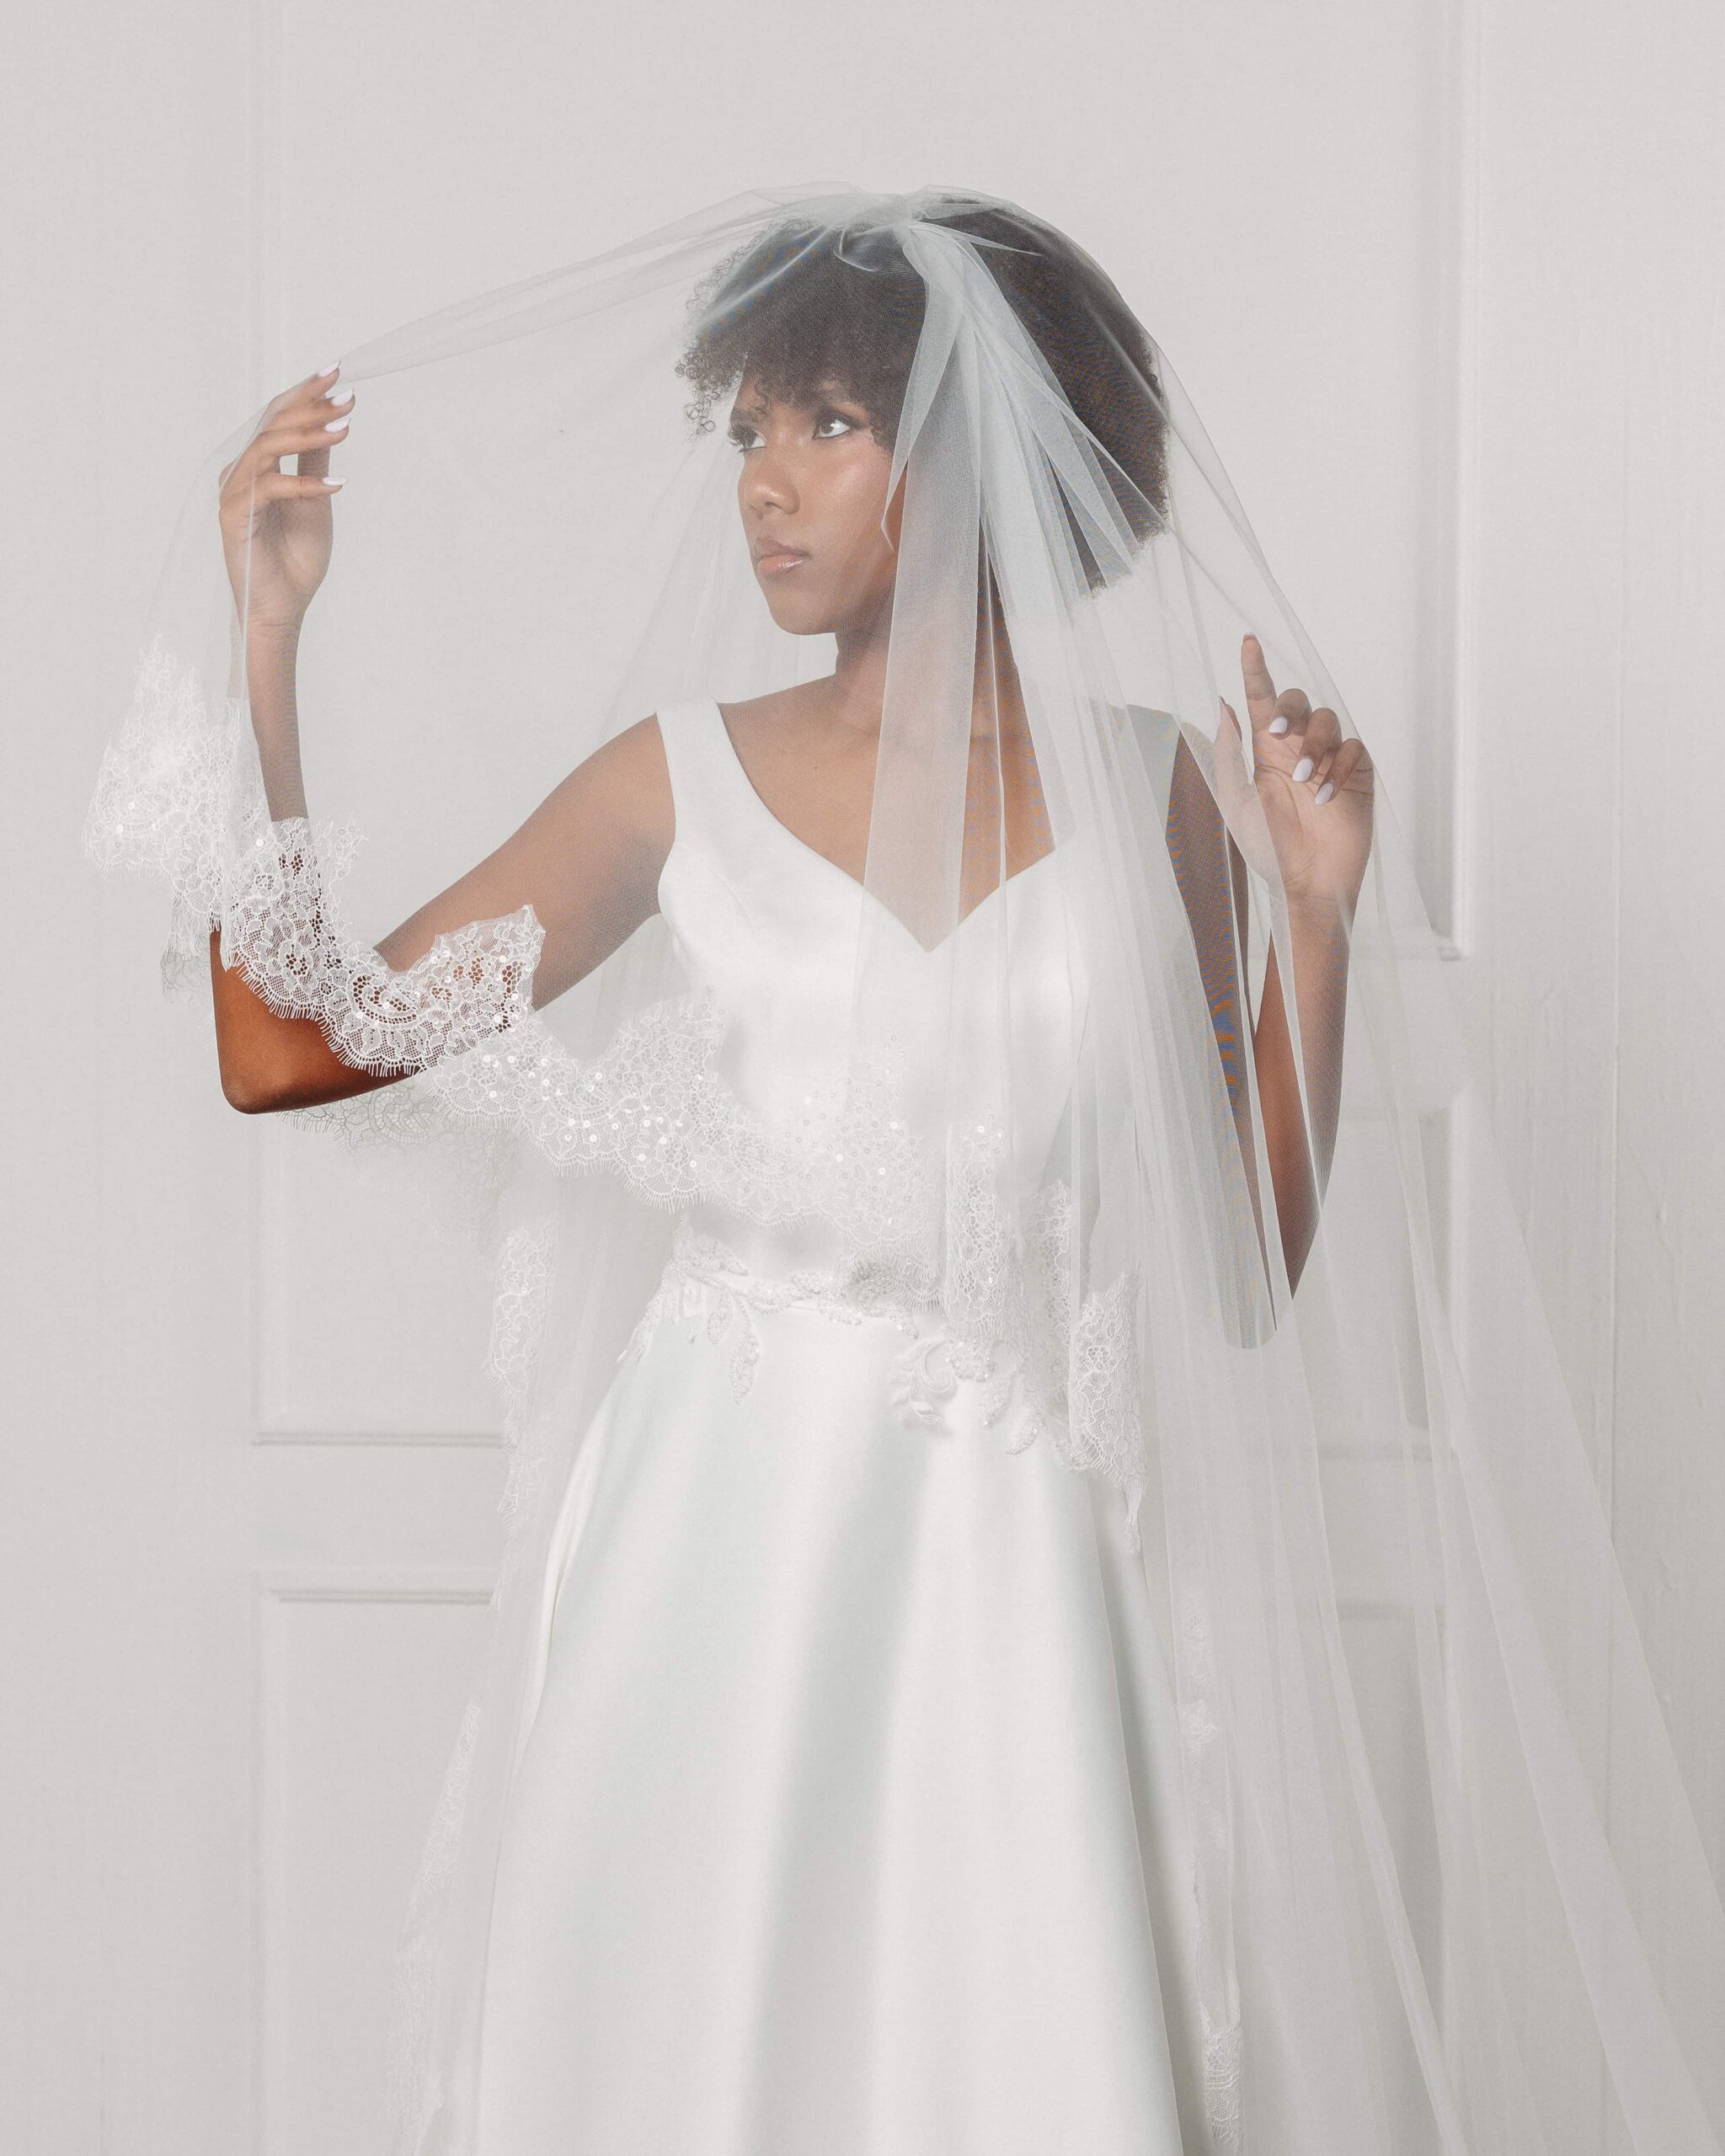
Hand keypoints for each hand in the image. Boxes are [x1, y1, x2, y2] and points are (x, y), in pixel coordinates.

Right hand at [217, 365, 352, 637]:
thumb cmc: (295, 558)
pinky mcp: (234, 515)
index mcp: (258, 464)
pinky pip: (269, 488)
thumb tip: (332, 422)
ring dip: (308, 436)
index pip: (279, 417)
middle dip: (309, 406)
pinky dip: (303, 485)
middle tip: (344, 396)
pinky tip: (336, 486)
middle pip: (271, 424)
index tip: (338, 374)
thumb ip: (315, 462)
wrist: (282, 606)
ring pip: (268, 448)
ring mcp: (234, 491)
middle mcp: (240, 471)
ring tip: (344, 429)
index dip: (305, 393)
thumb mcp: (316, 500)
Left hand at [1212, 631, 1373, 913]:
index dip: (1255, 670)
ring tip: (1304, 781)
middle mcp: (1297, 748)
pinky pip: (1352, 750)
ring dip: (1313, 746)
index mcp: (1266, 751)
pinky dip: (1338, 769)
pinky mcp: (1356, 773)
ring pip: (1327, 721)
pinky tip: (1326, 797)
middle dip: (1288, 708)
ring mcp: (1328, 759)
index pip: (1260, 701)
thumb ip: (1229, 753)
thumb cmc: (1268, 848)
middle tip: (1276, 732)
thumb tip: (1223, 706)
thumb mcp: (1236, 801)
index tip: (1247, 641)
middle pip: (1298, 700)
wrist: (1306, 882)